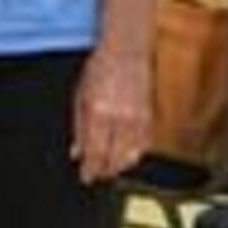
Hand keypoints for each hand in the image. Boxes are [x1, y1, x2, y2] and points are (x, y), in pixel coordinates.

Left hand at [72, 42, 153, 184]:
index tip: (86, 177)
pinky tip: (127, 155)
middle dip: (105, 170)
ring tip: (110, 168)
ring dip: (120, 165)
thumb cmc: (100, 69)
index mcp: (98, 113)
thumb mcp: (80, 96)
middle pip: (114, 158)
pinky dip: (135, 154)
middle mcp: (120, 119)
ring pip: (132, 155)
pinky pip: (144, 145)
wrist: (127, 50)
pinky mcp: (150, 116)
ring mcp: (138, 118)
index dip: (91, 170)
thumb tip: (77, 154)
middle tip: (97, 175)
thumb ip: (79, 128)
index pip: (95, 152)